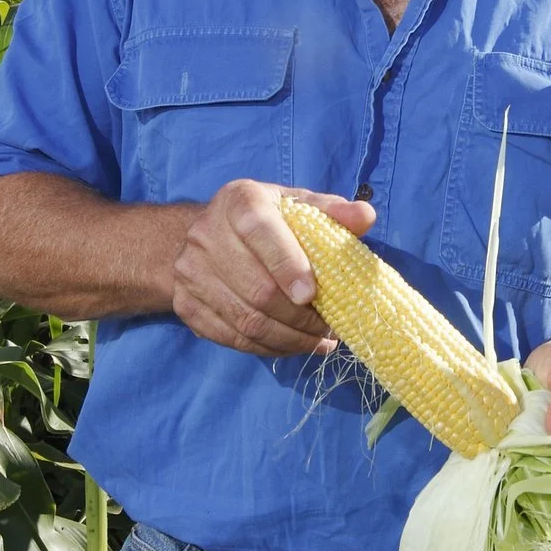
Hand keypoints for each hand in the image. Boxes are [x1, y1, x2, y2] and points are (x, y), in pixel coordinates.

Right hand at [172, 180, 375, 357]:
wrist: (209, 237)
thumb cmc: (267, 221)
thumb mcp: (297, 206)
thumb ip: (332, 210)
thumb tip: (365, 217)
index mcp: (238, 201)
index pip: (260, 231)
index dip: (287, 265)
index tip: (312, 294)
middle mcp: (205, 235)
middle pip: (257, 289)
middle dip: (299, 316)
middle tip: (329, 326)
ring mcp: (190, 273)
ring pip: (246, 321)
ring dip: (289, 339)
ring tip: (318, 340)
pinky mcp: (185, 306)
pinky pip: (232, 339)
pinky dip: (268, 348)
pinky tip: (293, 346)